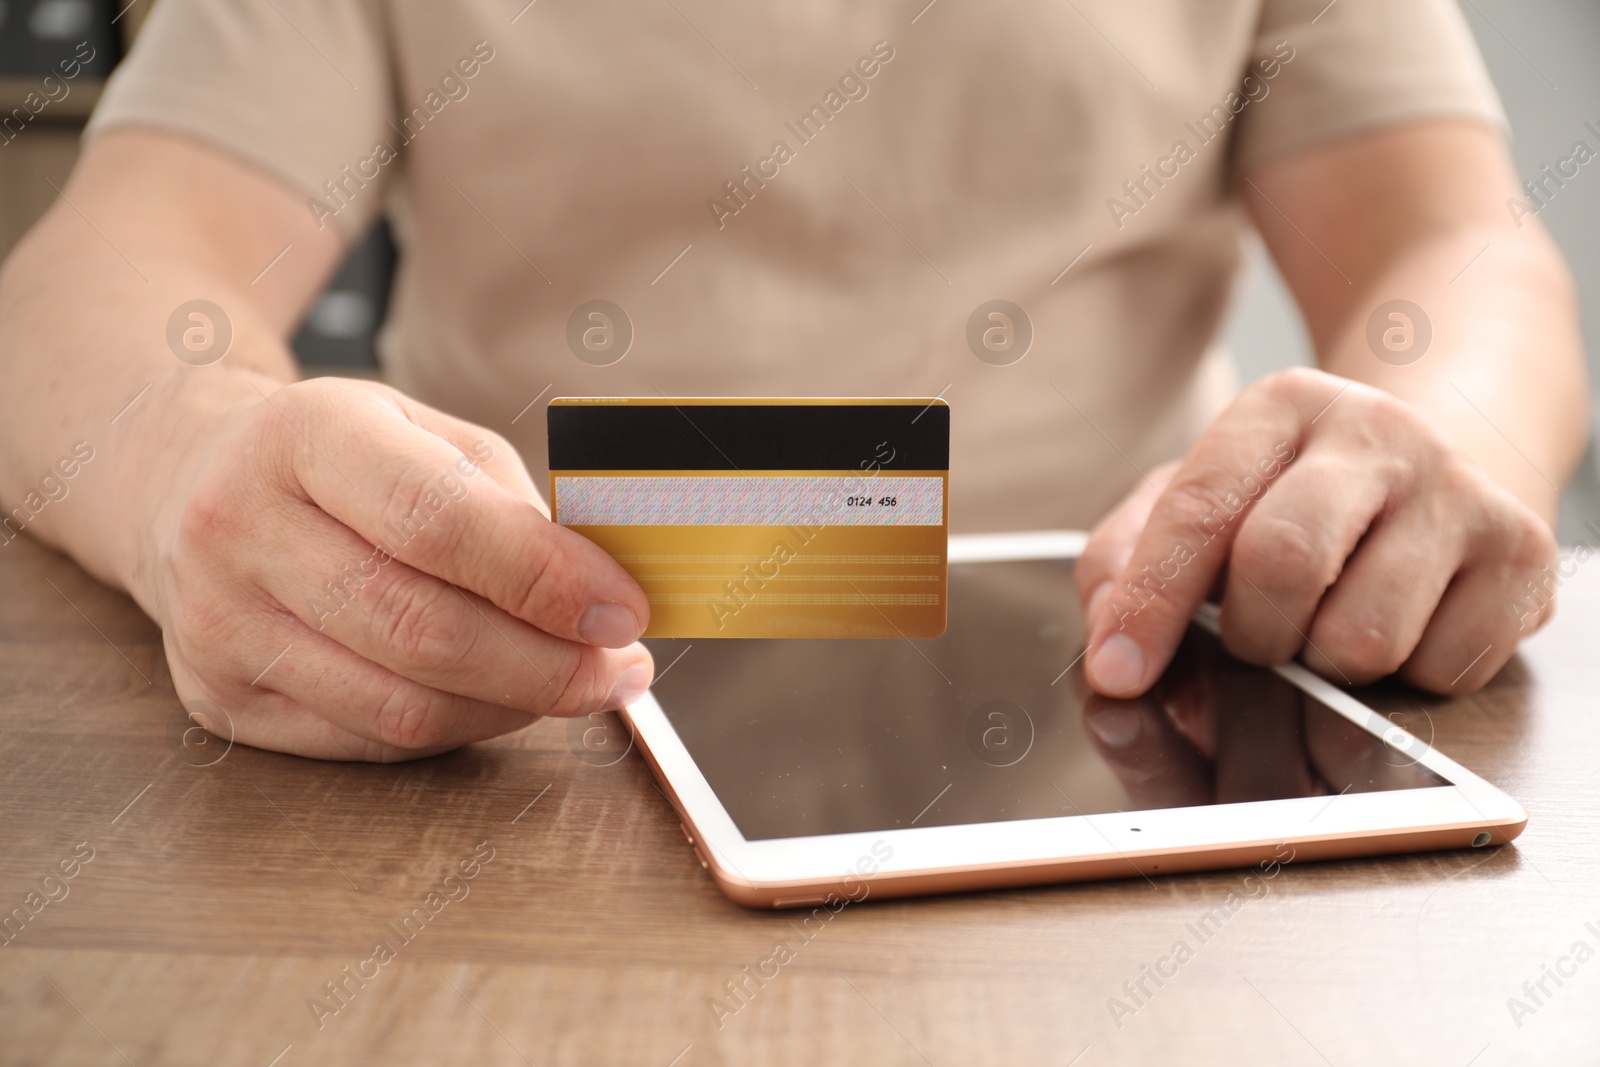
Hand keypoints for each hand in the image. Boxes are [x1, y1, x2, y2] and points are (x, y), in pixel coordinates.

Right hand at [139, 377, 652, 760]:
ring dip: (514, 707)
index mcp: (304, 435)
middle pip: (421, 629)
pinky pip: (372, 742)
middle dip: (548, 664)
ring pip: (400, 705)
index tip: (623, 610)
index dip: (542, 578)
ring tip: (575, 685)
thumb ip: (512, 505)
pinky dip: (459, 729)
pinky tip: (499, 700)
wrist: (189, 483)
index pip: (434, 520)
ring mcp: (218, 623)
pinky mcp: (220, 699)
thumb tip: (603, 595)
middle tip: (619, 668)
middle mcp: (240, 527)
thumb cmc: (341, 461)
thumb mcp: (425, 434)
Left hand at [1076, 368, 1557, 697]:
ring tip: (1330, 624)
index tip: (1118, 670)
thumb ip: (1128, 557)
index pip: (1200, 509)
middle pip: (1284, 563)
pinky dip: (1405, 675)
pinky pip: (1441, 669)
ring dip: (1327, 662)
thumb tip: (1110, 636)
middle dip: (1251, 633)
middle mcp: (1377, 432)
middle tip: (1255, 640)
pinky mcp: (1523, 555)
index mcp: (1280, 408)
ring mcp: (1460, 490)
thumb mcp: (1201, 498)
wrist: (1446, 462)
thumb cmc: (1294, 495)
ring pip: (1365, 637)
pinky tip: (1401, 625)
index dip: (1151, 602)